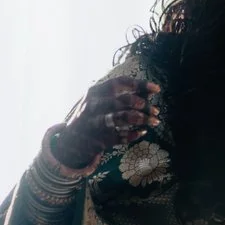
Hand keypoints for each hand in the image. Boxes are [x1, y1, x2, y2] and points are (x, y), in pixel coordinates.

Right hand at [45, 76, 159, 171]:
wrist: (67, 142)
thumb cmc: (89, 116)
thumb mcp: (98, 101)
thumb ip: (119, 95)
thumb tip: (148, 93)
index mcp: (93, 92)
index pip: (119, 82)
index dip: (140, 84)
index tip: (156, 89)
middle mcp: (92, 105)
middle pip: (124, 100)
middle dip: (144, 105)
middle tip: (156, 111)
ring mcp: (93, 123)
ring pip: (123, 117)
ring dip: (142, 119)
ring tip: (154, 121)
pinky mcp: (96, 140)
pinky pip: (120, 137)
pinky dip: (133, 135)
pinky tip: (141, 133)